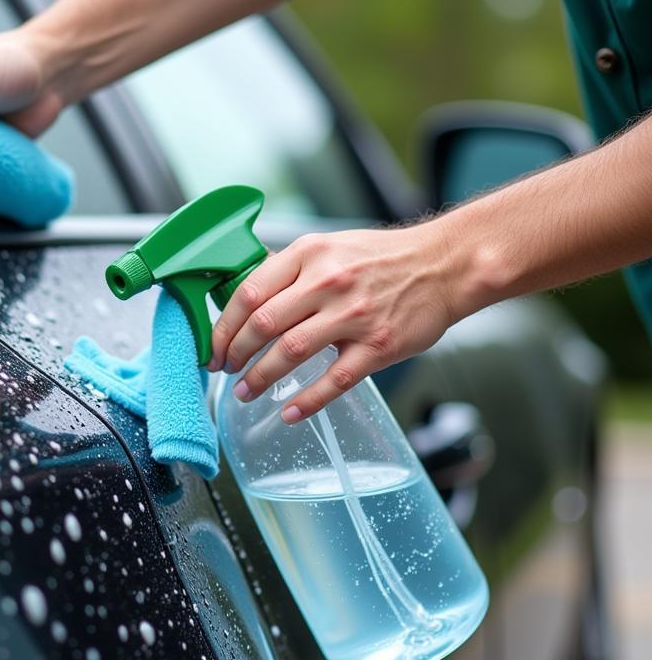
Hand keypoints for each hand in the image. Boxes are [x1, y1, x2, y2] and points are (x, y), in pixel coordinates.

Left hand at [208, 221, 459, 421]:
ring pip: (290, 353)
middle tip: (224, 370)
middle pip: (263, 325)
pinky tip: (288, 412)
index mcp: (308, 254)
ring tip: (245, 391)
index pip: (249, 293)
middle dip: (235, 354)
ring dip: (260, 378)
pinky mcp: (377, 345)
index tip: (214, 345)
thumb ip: (290, 269)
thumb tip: (245, 296)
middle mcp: (327, 282)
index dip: (224, 326)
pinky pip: (333, 381)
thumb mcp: (329, 247)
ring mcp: (353, 315)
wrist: (444, 265)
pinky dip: (306, 400)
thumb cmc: (382, 258)